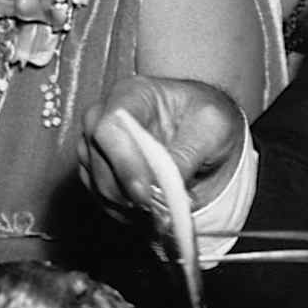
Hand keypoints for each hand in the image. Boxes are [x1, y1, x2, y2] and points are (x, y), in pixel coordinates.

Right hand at [78, 75, 246, 216]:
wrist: (203, 130)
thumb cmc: (206, 117)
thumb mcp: (212, 125)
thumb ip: (187, 153)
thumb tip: (164, 187)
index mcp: (131, 94)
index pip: (110, 126)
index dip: (124, 162)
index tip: (147, 193)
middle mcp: (103, 117)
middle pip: (98, 160)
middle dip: (130, 191)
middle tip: (165, 209)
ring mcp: (95, 146)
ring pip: (100, 186)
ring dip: (134, 206)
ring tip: (168, 207)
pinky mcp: (97, 174)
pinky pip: (104, 201)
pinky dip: (130, 213)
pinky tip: (156, 209)